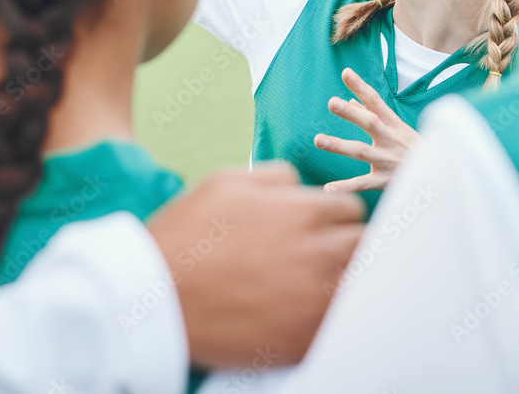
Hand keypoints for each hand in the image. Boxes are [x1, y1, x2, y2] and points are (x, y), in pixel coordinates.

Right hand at [148, 163, 362, 368]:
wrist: (155, 296)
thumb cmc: (186, 235)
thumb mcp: (226, 182)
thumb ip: (274, 177)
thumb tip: (299, 185)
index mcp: (304, 211)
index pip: (350, 210)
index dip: (334, 216)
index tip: (321, 226)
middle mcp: (318, 253)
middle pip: (363, 246)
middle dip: (346, 245)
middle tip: (321, 254)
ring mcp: (314, 301)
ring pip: (358, 286)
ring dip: (342, 281)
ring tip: (315, 284)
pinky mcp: (301, 340)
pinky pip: (337, 326)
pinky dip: (327, 318)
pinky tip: (303, 312)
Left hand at [315, 67, 420, 193]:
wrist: (439, 178)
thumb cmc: (414, 150)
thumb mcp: (399, 129)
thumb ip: (374, 115)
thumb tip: (351, 100)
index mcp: (393, 124)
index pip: (375, 101)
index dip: (360, 86)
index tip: (346, 72)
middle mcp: (390, 139)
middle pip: (370, 123)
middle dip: (351, 113)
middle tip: (332, 102)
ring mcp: (387, 160)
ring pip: (361, 151)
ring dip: (339, 145)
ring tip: (318, 140)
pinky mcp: (384, 181)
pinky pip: (363, 184)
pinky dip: (346, 187)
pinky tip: (328, 189)